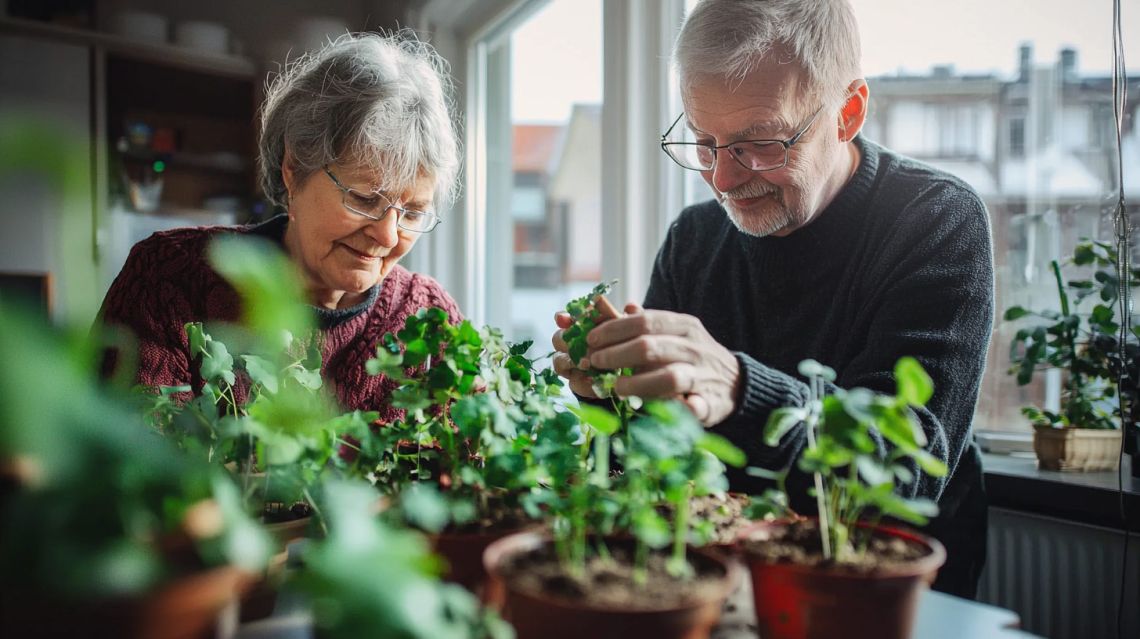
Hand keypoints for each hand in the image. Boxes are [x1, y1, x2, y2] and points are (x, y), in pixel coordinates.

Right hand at [551, 296, 621, 398]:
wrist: (634, 368)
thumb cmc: (625, 340)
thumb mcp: (623, 326)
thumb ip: (612, 313)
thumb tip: (608, 300)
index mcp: (579, 326)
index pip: (564, 319)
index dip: (562, 318)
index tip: (562, 318)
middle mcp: (571, 344)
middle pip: (558, 339)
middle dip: (566, 340)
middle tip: (578, 342)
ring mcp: (572, 365)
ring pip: (559, 361)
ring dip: (571, 361)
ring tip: (586, 363)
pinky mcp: (579, 383)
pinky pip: (574, 383)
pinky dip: (583, 382)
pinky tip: (593, 380)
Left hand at [585, 305, 740, 426]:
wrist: (736, 382)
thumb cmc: (694, 356)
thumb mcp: (676, 333)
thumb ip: (647, 324)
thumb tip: (623, 306)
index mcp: (684, 326)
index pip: (645, 322)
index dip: (614, 330)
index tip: (591, 340)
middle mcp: (694, 348)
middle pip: (650, 346)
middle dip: (617, 354)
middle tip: (595, 362)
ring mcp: (703, 376)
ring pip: (669, 376)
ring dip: (638, 383)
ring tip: (617, 387)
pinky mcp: (711, 404)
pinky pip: (694, 406)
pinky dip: (677, 408)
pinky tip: (656, 410)